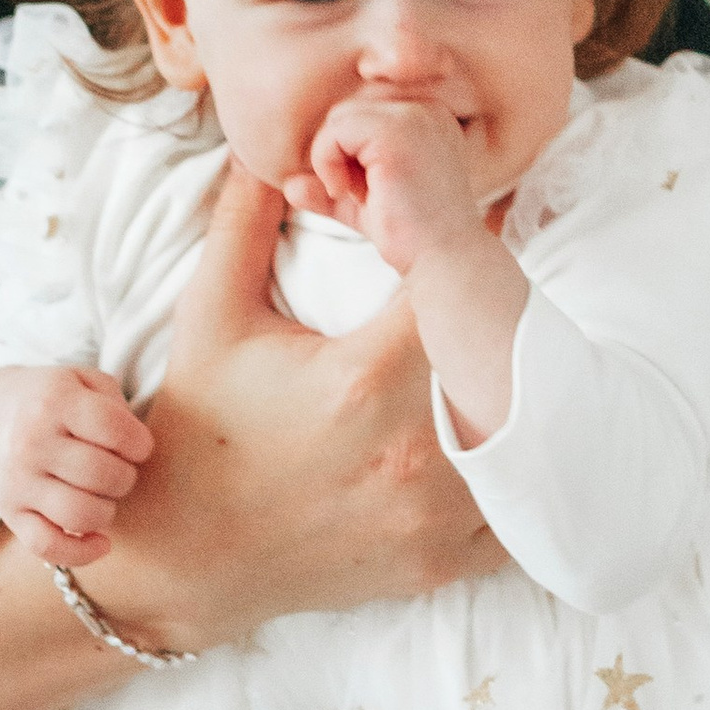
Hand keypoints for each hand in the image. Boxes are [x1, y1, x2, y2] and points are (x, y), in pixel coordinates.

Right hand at [0, 363, 152, 565]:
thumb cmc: (53, 403)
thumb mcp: (84, 381)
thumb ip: (116, 403)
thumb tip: (135, 450)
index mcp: (54, 401)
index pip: (115, 430)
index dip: (139, 443)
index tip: (137, 446)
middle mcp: (31, 442)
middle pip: (103, 475)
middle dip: (125, 477)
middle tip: (117, 469)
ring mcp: (18, 482)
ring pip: (81, 515)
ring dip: (107, 511)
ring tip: (103, 496)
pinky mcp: (10, 514)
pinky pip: (48, 546)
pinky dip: (82, 553)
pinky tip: (101, 542)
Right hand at [86, 165, 500, 642]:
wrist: (186, 557)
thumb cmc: (200, 428)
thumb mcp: (211, 316)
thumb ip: (245, 222)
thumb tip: (266, 147)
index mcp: (364, 378)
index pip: (459, 288)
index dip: (474, 247)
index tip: (479, 228)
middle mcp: (413, 449)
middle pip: (505, 358)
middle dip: (498, 320)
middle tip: (493, 296)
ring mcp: (432, 514)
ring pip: (524, 436)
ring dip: (518, 395)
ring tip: (505, 362)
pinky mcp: (439, 561)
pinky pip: (511, 511)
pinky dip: (511, 473)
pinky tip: (495, 439)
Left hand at [293, 93, 491, 276]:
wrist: (444, 259)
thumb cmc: (412, 236)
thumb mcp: (365, 206)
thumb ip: (330, 190)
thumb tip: (289, 185)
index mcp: (427, 117)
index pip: (364, 112)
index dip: (348, 150)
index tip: (366, 190)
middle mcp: (426, 108)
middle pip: (348, 110)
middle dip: (338, 153)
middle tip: (357, 194)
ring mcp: (414, 116)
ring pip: (339, 117)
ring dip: (330, 159)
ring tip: (355, 195)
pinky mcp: (396, 132)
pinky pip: (335, 130)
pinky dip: (326, 162)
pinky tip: (347, 193)